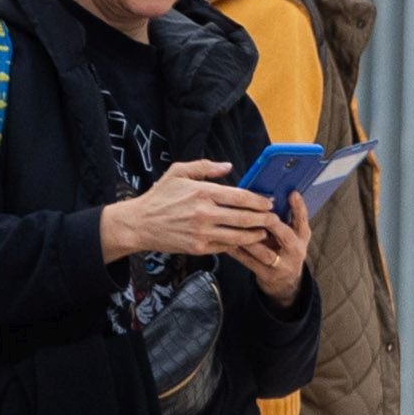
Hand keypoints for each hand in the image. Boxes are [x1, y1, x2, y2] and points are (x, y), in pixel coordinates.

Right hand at [99, 160, 283, 266]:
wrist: (139, 224)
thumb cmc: (159, 196)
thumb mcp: (178, 173)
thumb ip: (204, 167)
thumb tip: (229, 166)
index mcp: (202, 192)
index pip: (240, 197)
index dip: (259, 200)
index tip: (269, 202)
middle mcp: (205, 213)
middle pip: (245, 218)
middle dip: (264, 219)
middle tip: (274, 218)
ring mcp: (202, 232)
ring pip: (240, 236)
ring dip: (256, 234)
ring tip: (265, 231)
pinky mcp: (199, 248)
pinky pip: (226, 247)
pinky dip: (238, 244)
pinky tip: (246, 241)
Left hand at [232, 192, 310, 302]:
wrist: (285, 282)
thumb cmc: (284, 250)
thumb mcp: (293, 234)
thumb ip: (286, 217)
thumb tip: (269, 195)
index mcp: (301, 238)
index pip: (302, 220)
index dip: (299, 207)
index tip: (292, 193)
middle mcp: (295, 251)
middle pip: (284, 235)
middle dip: (269, 222)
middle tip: (255, 210)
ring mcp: (281, 265)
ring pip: (263, 250)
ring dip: (248, 237)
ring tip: (233, 224)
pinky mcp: (266, 274)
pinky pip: (248, 261)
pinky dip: (236, 250)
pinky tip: (225, 240)